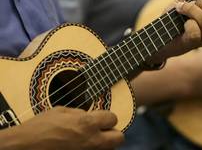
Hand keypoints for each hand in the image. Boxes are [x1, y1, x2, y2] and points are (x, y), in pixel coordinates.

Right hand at [0, 107, 123, 149]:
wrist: (25, 147)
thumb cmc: (41, 127)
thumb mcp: (61, 111)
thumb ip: (80, 113)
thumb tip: (89, 115)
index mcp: (87, 123)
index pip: (113, 118)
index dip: (107, 117)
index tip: (101, 118)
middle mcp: (92, 140)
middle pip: (119, 138)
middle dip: (113, 132)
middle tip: (103, 130)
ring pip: (109, 149)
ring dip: (104, 143)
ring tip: (91, 139)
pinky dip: (94, 149)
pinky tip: (83, 146)